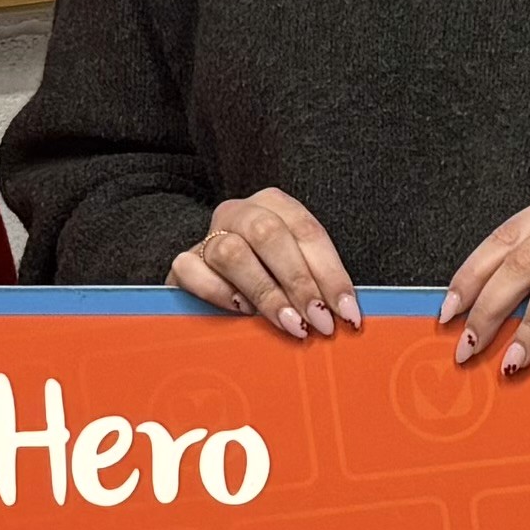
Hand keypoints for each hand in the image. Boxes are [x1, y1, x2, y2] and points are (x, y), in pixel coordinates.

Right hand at [173, 188, 360, 338]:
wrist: (212, 283)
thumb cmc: (268, 278)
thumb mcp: (295, 271)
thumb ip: (317, 283)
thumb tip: (346, 314)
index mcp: (274, 205)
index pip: (307, 232)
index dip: (331, 273)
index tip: (346, 312)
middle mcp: (240, 213)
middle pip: (268, 235)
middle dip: (299, 282)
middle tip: (319, 321)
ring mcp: (208, 236)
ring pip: (231, 252)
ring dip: (266, 293)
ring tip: (289, 324)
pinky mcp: (183, 263)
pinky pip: (193, 272)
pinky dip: (219, 294)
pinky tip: (242, 312)